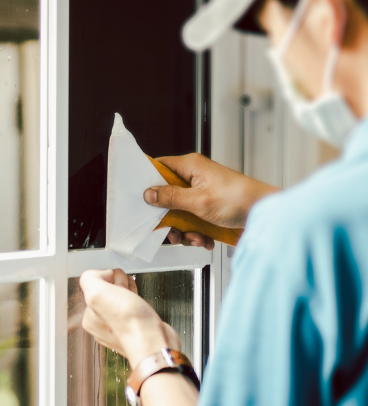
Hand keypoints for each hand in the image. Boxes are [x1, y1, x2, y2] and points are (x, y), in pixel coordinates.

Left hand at [79, 269, 180, 365]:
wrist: (155, 342)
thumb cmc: (130, 323)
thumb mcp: (98, 293)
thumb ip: (90, 279)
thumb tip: (101, 275)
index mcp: (89, 318)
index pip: (94, 286)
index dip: (108, 278)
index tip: (115, 284)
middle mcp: (101, 324)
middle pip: (108, 292)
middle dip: (119, 286)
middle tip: (126, 292)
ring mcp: (118, 327)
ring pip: (121, 298)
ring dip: (128, 291)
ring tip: (134, 296)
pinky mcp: (135, 327)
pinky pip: (132, 307)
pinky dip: (137, 300)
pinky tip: (141, 302)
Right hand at [144, 154, 277, 241]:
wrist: (265, 214)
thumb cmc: (239, 199)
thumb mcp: (198, 200)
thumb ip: (170, 197)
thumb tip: (149, 193)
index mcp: (191, 166)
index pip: (159, 166)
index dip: (147, 181)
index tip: (141, 197)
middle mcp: (194, 178)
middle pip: (166, 196)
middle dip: (168, 217)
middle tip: (172, 229)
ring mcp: (201, 194)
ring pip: (178, 213)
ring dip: (184, 230)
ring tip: (195, 237)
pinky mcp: (208, 209)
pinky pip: (192, 222)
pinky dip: (196, 234)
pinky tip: (205, 239)